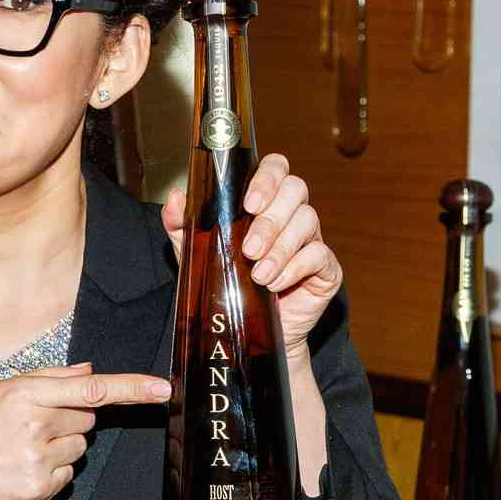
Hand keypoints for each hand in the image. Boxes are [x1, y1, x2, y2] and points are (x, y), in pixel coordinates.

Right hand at [0, 363, 170, 499]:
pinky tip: (18, 470)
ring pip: (79, 449)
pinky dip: (50, 474)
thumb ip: (45, 379)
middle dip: (68, 419)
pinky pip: (67, 477)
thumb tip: (88, 370)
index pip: (91, 389)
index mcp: (24, 394)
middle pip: (87, 419)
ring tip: (18, 449)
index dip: (132, 388)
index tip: (164, 388)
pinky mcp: (38, 490)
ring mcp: (37, 461)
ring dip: (59, 447)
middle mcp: (34, 426)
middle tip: (29, 426)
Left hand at [162, 153, 343, 366]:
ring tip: (257, 275)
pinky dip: (294, 268)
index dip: (267, 177)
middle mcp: (291, 213)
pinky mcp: (325, 268)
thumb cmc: (225, 282)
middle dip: (270, 220)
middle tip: (248, 249)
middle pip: (295, 191)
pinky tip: (274, 283)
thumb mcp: (196, 254)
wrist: (247, 331)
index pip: (276, 168)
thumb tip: (175, 199)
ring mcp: (312, 238)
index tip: (249, 202)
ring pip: (307, 222)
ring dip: (280, 249)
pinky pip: (319, 255)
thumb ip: (183, 226)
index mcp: (264, 200)